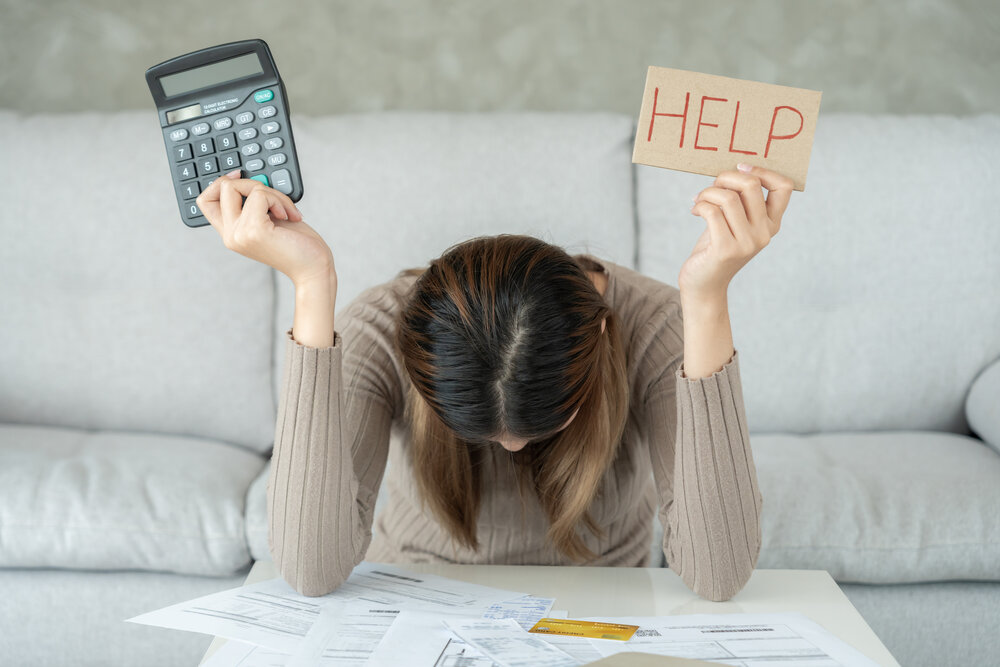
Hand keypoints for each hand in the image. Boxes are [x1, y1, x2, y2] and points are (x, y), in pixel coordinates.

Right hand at [196, 170, 335, 285]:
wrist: (313, 268)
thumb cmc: (297, 245)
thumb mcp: (269, 219)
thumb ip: (254, 203)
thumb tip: (250, 178)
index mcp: (231, 233)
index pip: (205, 202)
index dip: (218, 182)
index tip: (239, 175)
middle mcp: (230, 235)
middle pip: (222, 187)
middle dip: (252, 182)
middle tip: (275, 198)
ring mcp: (239, 234)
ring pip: (242, 187)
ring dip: (272, 193)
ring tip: (287, 211)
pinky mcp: (253, 231)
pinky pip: (260, 195)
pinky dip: (279, 200)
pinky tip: (290, 216)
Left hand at [678, 163, 793, 298]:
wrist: (704, 284)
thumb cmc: (716, 246)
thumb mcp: (734, 222)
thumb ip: (740, 200)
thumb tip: (732, 168)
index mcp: (772, 223)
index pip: (784, 187)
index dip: (763, 171)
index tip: (740, 167)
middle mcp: (764, 233)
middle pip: (751, 185)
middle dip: (726, 177)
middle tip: (712, 186)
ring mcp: (747, 243)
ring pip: (728, 197)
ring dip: (708, 192)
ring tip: (699, 200)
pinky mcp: (726, 250)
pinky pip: (712, 212)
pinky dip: (700, 205)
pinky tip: (694, 211)